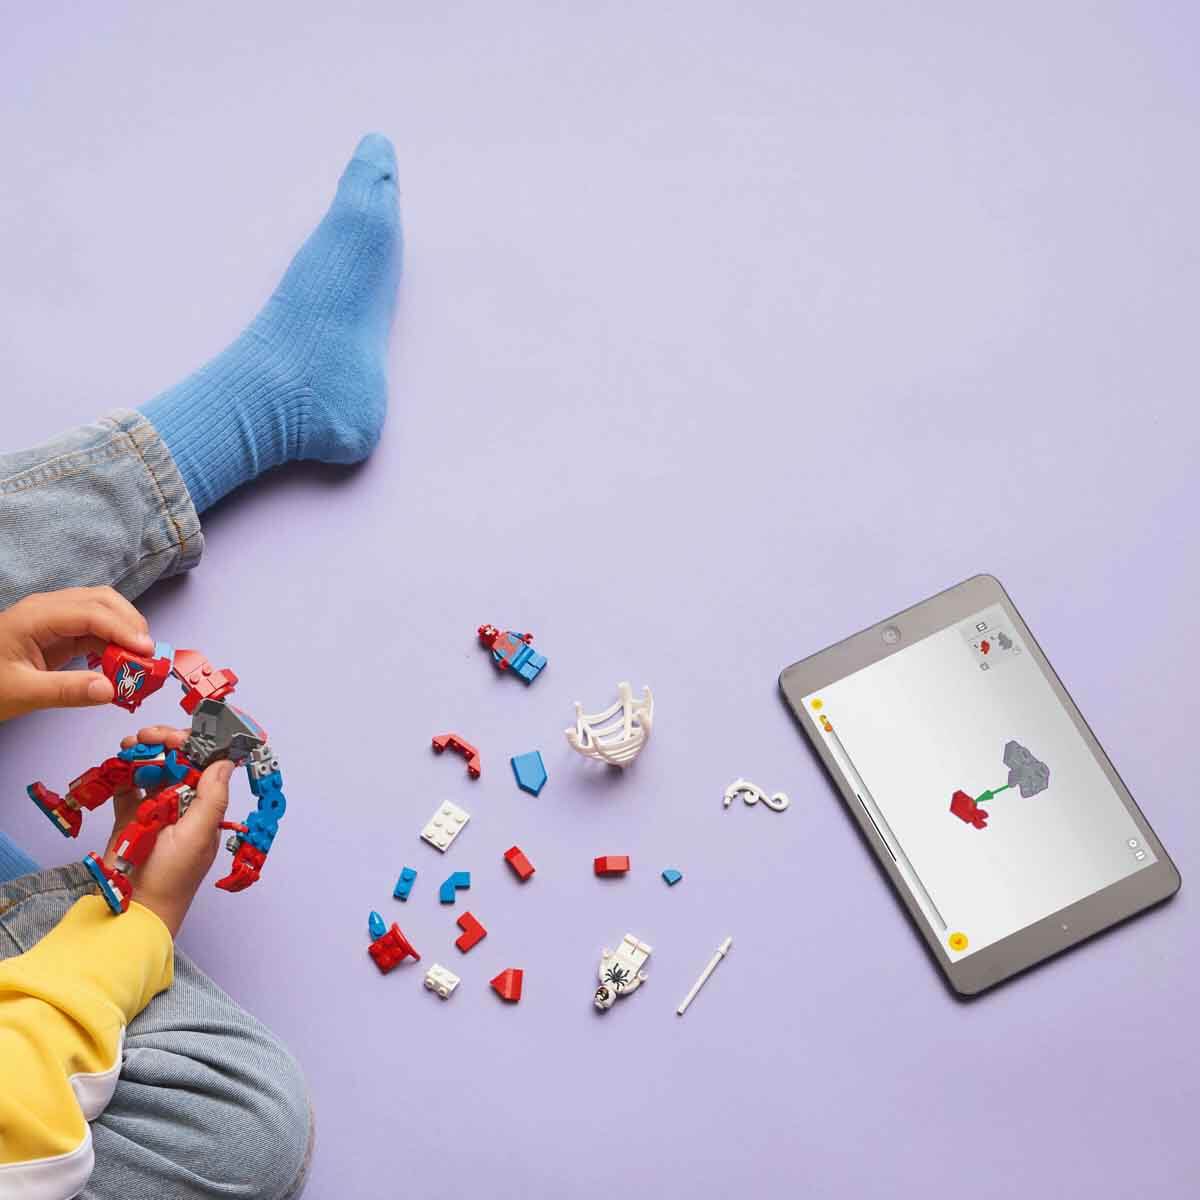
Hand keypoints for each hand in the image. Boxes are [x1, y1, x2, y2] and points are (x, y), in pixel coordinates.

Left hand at [0, 587, 154, 720]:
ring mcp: (53, 618)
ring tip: (138, 659)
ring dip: (125, 630)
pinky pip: (95, 628)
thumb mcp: (21, 693)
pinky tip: (121, 661)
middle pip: (102, 600)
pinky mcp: (58, 632)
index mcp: (35, 617)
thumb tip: (111, 690)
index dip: (123, 629)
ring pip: (102, 610)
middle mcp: (47, 608)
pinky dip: (114, 641)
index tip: (147, 652)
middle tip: (147, 655)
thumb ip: (66, 691)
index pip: (91, 612)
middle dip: (130, 623)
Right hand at [104, 725, 235, 936]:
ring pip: (151, 770)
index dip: (191, 745)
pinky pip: (128, 787)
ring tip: (129, 746)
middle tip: (146, 736)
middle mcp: (183, 805)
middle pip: (176, 762)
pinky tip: (119, 764)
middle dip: (163, 743)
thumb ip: (211, 798)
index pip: (203, 765)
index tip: (176, 736)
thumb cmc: (171, 879)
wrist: (134, 910)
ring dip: (142, 753)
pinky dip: (123, 773)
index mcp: (205, 807)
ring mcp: (156, 810)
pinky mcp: (130, 818)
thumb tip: (225, 762)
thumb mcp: (197, 836)